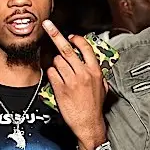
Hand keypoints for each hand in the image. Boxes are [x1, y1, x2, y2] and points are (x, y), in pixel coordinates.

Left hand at [42, 20, 107, 149]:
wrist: (88, 124)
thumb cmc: (95, 107)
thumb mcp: (103, 87)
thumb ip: (97, 74)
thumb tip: (92, 64)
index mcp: (94, 71)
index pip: (84, 47)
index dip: (76, 39)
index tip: (70, 36)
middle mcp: (82, 73)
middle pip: (66, 49)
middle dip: (55, 34)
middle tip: (47, 25)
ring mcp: (70, 80)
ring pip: (57, 61)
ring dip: (56, 64)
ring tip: (61, 73)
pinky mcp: (59, 88)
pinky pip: (51, 73)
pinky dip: (52, 74)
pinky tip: (57, 81)